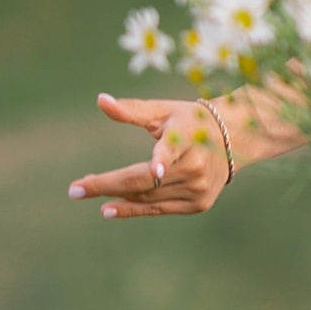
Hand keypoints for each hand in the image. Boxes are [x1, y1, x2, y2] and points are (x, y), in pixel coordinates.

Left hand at [68, 93, 231, 218]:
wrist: (234, 140)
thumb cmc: (189, 121)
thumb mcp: (164, 111)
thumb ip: (132, 110)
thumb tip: (101, 100)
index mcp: (188, 136)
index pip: (172, 149)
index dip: (163, 160)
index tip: (156, 169)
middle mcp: (196, 166)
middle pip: (145, 180)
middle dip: (108, 185)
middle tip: (76, 189)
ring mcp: (198, 189)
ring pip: (148, 197)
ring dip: (115, 196)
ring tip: (86, 188)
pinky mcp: (198, 204)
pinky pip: (158, 208)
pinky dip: (132, 209)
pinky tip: (109, 207)